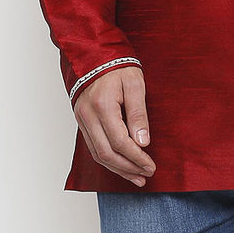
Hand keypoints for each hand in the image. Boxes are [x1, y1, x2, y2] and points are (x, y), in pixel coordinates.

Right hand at [73, 65, 155, 186]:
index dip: (136, 158)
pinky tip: (120, 165)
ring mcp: (82, 119)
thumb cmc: (118, 66)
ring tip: (136, 177)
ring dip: (117, 169)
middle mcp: (88, 116)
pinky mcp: (82, 121)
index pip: (120, 142)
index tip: (151, 166)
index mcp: (102, 105)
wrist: (95, 55)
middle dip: (128, 168)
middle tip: (145, 175)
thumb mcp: (134, 84)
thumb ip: (138, 113)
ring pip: (98, 154)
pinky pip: (93, 147)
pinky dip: (107, 160)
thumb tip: (143, 142)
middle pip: (107, 153)